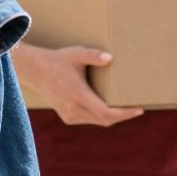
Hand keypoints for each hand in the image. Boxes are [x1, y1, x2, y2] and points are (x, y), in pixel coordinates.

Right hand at [14, 44, 144, 127]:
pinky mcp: (67, 117)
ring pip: (97, 121)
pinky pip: (89, 119)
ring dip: (112, 116)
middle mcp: (74, 110)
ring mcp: (70, 115)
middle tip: (139, 107)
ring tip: (127, 107)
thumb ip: (93, 55)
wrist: (36, 71)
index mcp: (79, 96)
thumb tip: (110, 58)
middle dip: (123, 115)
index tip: (139, 109)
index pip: (106, 113)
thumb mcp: (76, 54)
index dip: (124, 114)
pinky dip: (101, 116)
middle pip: (105, 120)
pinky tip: (110, 107)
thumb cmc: (59, 60)